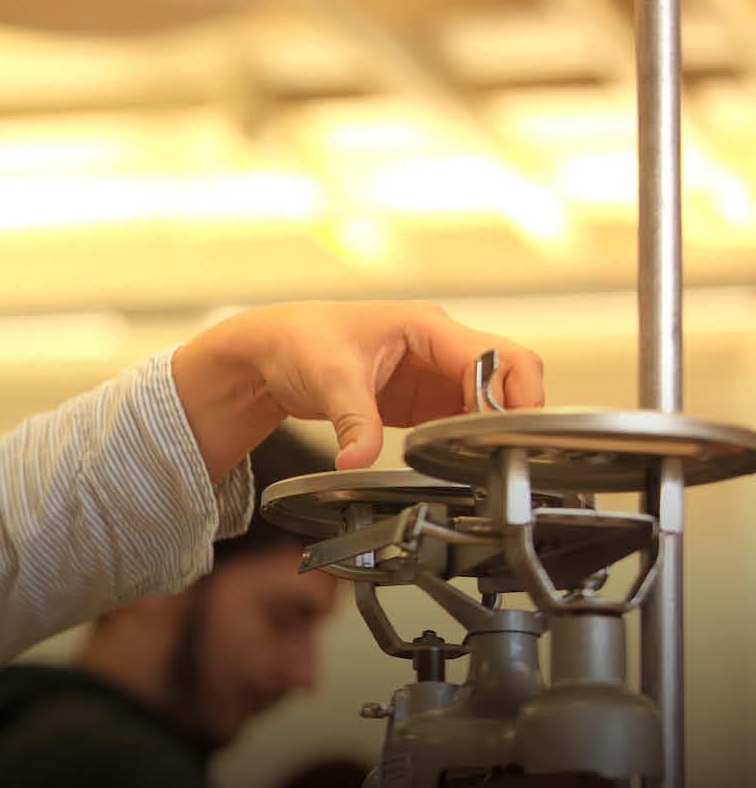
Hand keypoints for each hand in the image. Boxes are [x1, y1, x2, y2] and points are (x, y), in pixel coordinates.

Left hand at [172, 301, 544, 477]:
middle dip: (514, 410)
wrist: (274, 350)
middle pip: (509, 372)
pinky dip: (471, 435)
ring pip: (493, 396)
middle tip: (500, 451)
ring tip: (483, 460)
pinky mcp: (424, 398)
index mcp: (426, 326)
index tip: (495, 432)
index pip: (495, 356)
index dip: (507, 395)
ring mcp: (435, 372)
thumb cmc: (301, 341)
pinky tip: (462, 458)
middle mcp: (440, 345)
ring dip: (492, 425)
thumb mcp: (330, 380)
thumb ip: (352, 423)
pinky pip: (464, 415)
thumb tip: (357, 461)